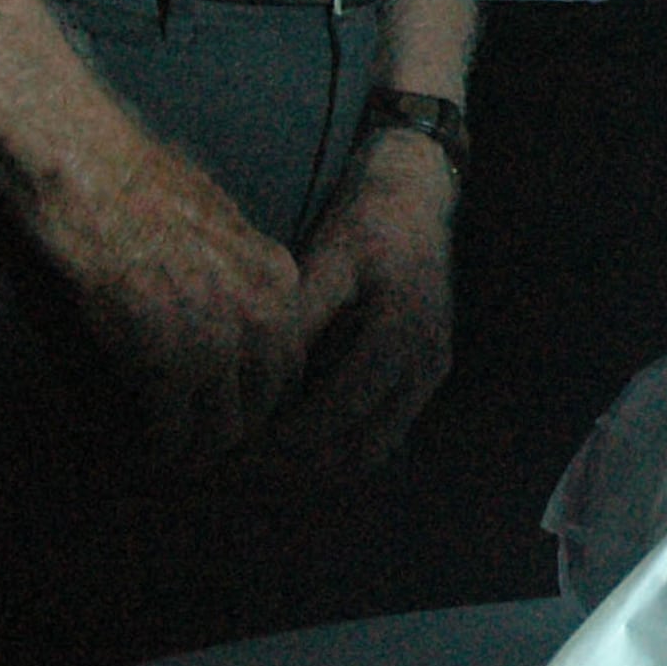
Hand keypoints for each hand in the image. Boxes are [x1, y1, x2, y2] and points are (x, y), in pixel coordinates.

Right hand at [25, 131, 307, 465]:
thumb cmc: (142, 188)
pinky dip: (157, 450)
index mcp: (278, 279)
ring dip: (198, 452)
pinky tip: (140, 451)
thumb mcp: (223, 220)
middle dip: (237, 431)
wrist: (94, 181)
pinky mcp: (168, 367)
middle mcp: (261, 315)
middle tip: (204, 447)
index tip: (233, 409)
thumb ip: (242, 268)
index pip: (290, 361)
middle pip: (267, 403)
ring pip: (224, 430)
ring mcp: (219, 344)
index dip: (261, 394)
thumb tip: (237, 300)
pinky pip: (173, 434)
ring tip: (173, 460)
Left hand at [260, 126, 457, 470]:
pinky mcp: (426, 373)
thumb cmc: (365, 223)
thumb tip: (259, 382)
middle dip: (300, 467)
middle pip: (360, 452)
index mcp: (399, 333)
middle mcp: (424, 364)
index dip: (284, 438)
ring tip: (263, 459)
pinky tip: (296, 435)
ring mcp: (430, 372)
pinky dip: (340, 443)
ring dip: (321, 464)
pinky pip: (382, 430)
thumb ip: (301, 319)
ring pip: (373, 450)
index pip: (337, 413)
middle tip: (244, 466)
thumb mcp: (328, 260)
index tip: (236, 446)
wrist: (417, 198)